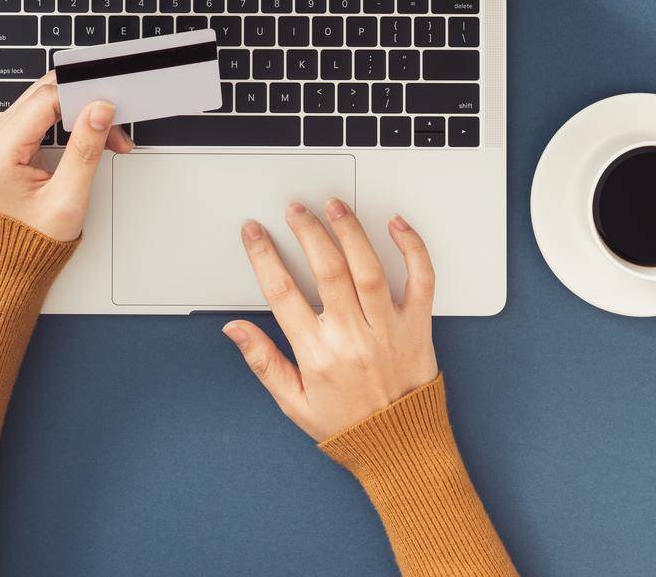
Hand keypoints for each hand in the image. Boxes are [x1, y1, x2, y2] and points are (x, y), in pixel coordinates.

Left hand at [0, 71, 131, 241]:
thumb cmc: (33, 239)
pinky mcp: (13, 138)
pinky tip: (91, 135)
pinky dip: (72, 120)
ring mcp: (1, 136)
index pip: (45, 100)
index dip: (81, 98)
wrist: (17, 258)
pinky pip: (46, 113)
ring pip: (49, 100)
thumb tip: (98, 111)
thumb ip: (85, 150)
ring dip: (81, 113)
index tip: (108, 109)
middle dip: (85, 105)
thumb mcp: (67, 198)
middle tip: (112, 125)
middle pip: (46, 94)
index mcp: (0, 151)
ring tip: (106, 137)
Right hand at [223, 199, 436, 440]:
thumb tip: (235, 329)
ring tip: (335, 205)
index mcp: (318, 355)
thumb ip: (263, 361)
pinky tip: (397, 225)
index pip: (283, 294)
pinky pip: (420, 281)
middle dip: (308, 231)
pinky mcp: (418, 326)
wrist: (401, 449)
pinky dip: (412, 249)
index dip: (264, 257)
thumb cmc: (348, 426)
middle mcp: (353, 337)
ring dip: (350, 230)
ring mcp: (388, 329)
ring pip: (368, 269)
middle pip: (328, 271)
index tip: (255, 233)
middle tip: (296, 209)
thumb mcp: (293, 403)